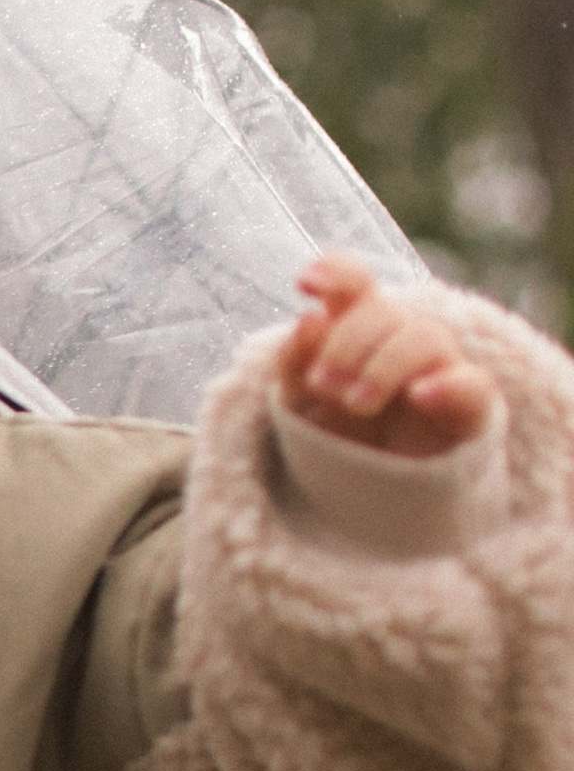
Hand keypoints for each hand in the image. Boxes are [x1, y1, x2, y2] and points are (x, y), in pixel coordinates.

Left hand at [278, 254, 494, 458]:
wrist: (374, 497)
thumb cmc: (338, 438)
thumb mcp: (300, 405)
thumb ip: (296, 363)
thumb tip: (309, 318)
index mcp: (358, 330)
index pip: (355, 284)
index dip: (335, 273)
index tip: (304, 283)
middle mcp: (401, 339)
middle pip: (383, 310)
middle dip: (346, 342)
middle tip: (322, 385)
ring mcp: (439, 369)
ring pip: (425, 338)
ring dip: (384, 366)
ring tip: (355, 405)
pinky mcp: (468, 409)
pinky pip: (474, 385)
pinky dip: (448, 386)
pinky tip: (418, 395)